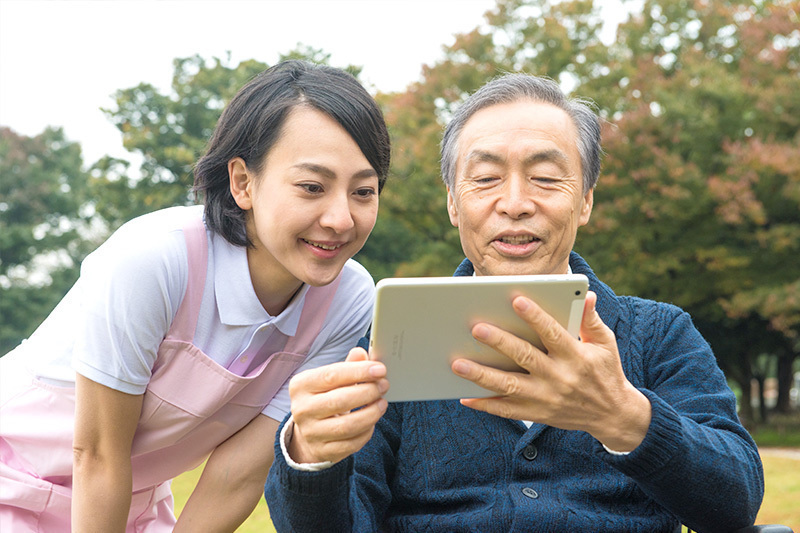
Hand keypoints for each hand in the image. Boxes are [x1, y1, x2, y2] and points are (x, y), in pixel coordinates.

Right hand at [287, 347, 388, 463]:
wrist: (310, 431)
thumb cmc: (325, 397)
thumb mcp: (332, 379)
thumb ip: (348, 366)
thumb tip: (361, 353)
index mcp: (301, 386)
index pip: (332, 375)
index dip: (358, 372)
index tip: (380, 369)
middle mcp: (301, 410)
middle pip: (341, 400)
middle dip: (368, 391)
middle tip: (384, 385)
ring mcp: (311, 433)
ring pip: (348, 426)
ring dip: (371, 413)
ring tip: (382, 403)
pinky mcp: (323, 451)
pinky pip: (351, 444)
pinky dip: (367, 431)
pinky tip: (373, 421)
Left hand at [451, 291, 650, 451]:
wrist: (613, 415)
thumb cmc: (605, 371)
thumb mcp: (605, 344)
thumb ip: (591, 319)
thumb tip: (588, 295)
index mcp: (576, 357)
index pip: (553, 333)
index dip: (535, 316)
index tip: (516, 299)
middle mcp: (559, 378)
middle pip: (525, 357)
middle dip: (500, 342)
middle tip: (476, 327)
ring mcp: (546, 398)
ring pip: (509, 386)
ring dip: (482, 375)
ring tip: (457, 364)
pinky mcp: (537, 413)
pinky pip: (507, 411)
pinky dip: (485, 405)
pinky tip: (464, 396)